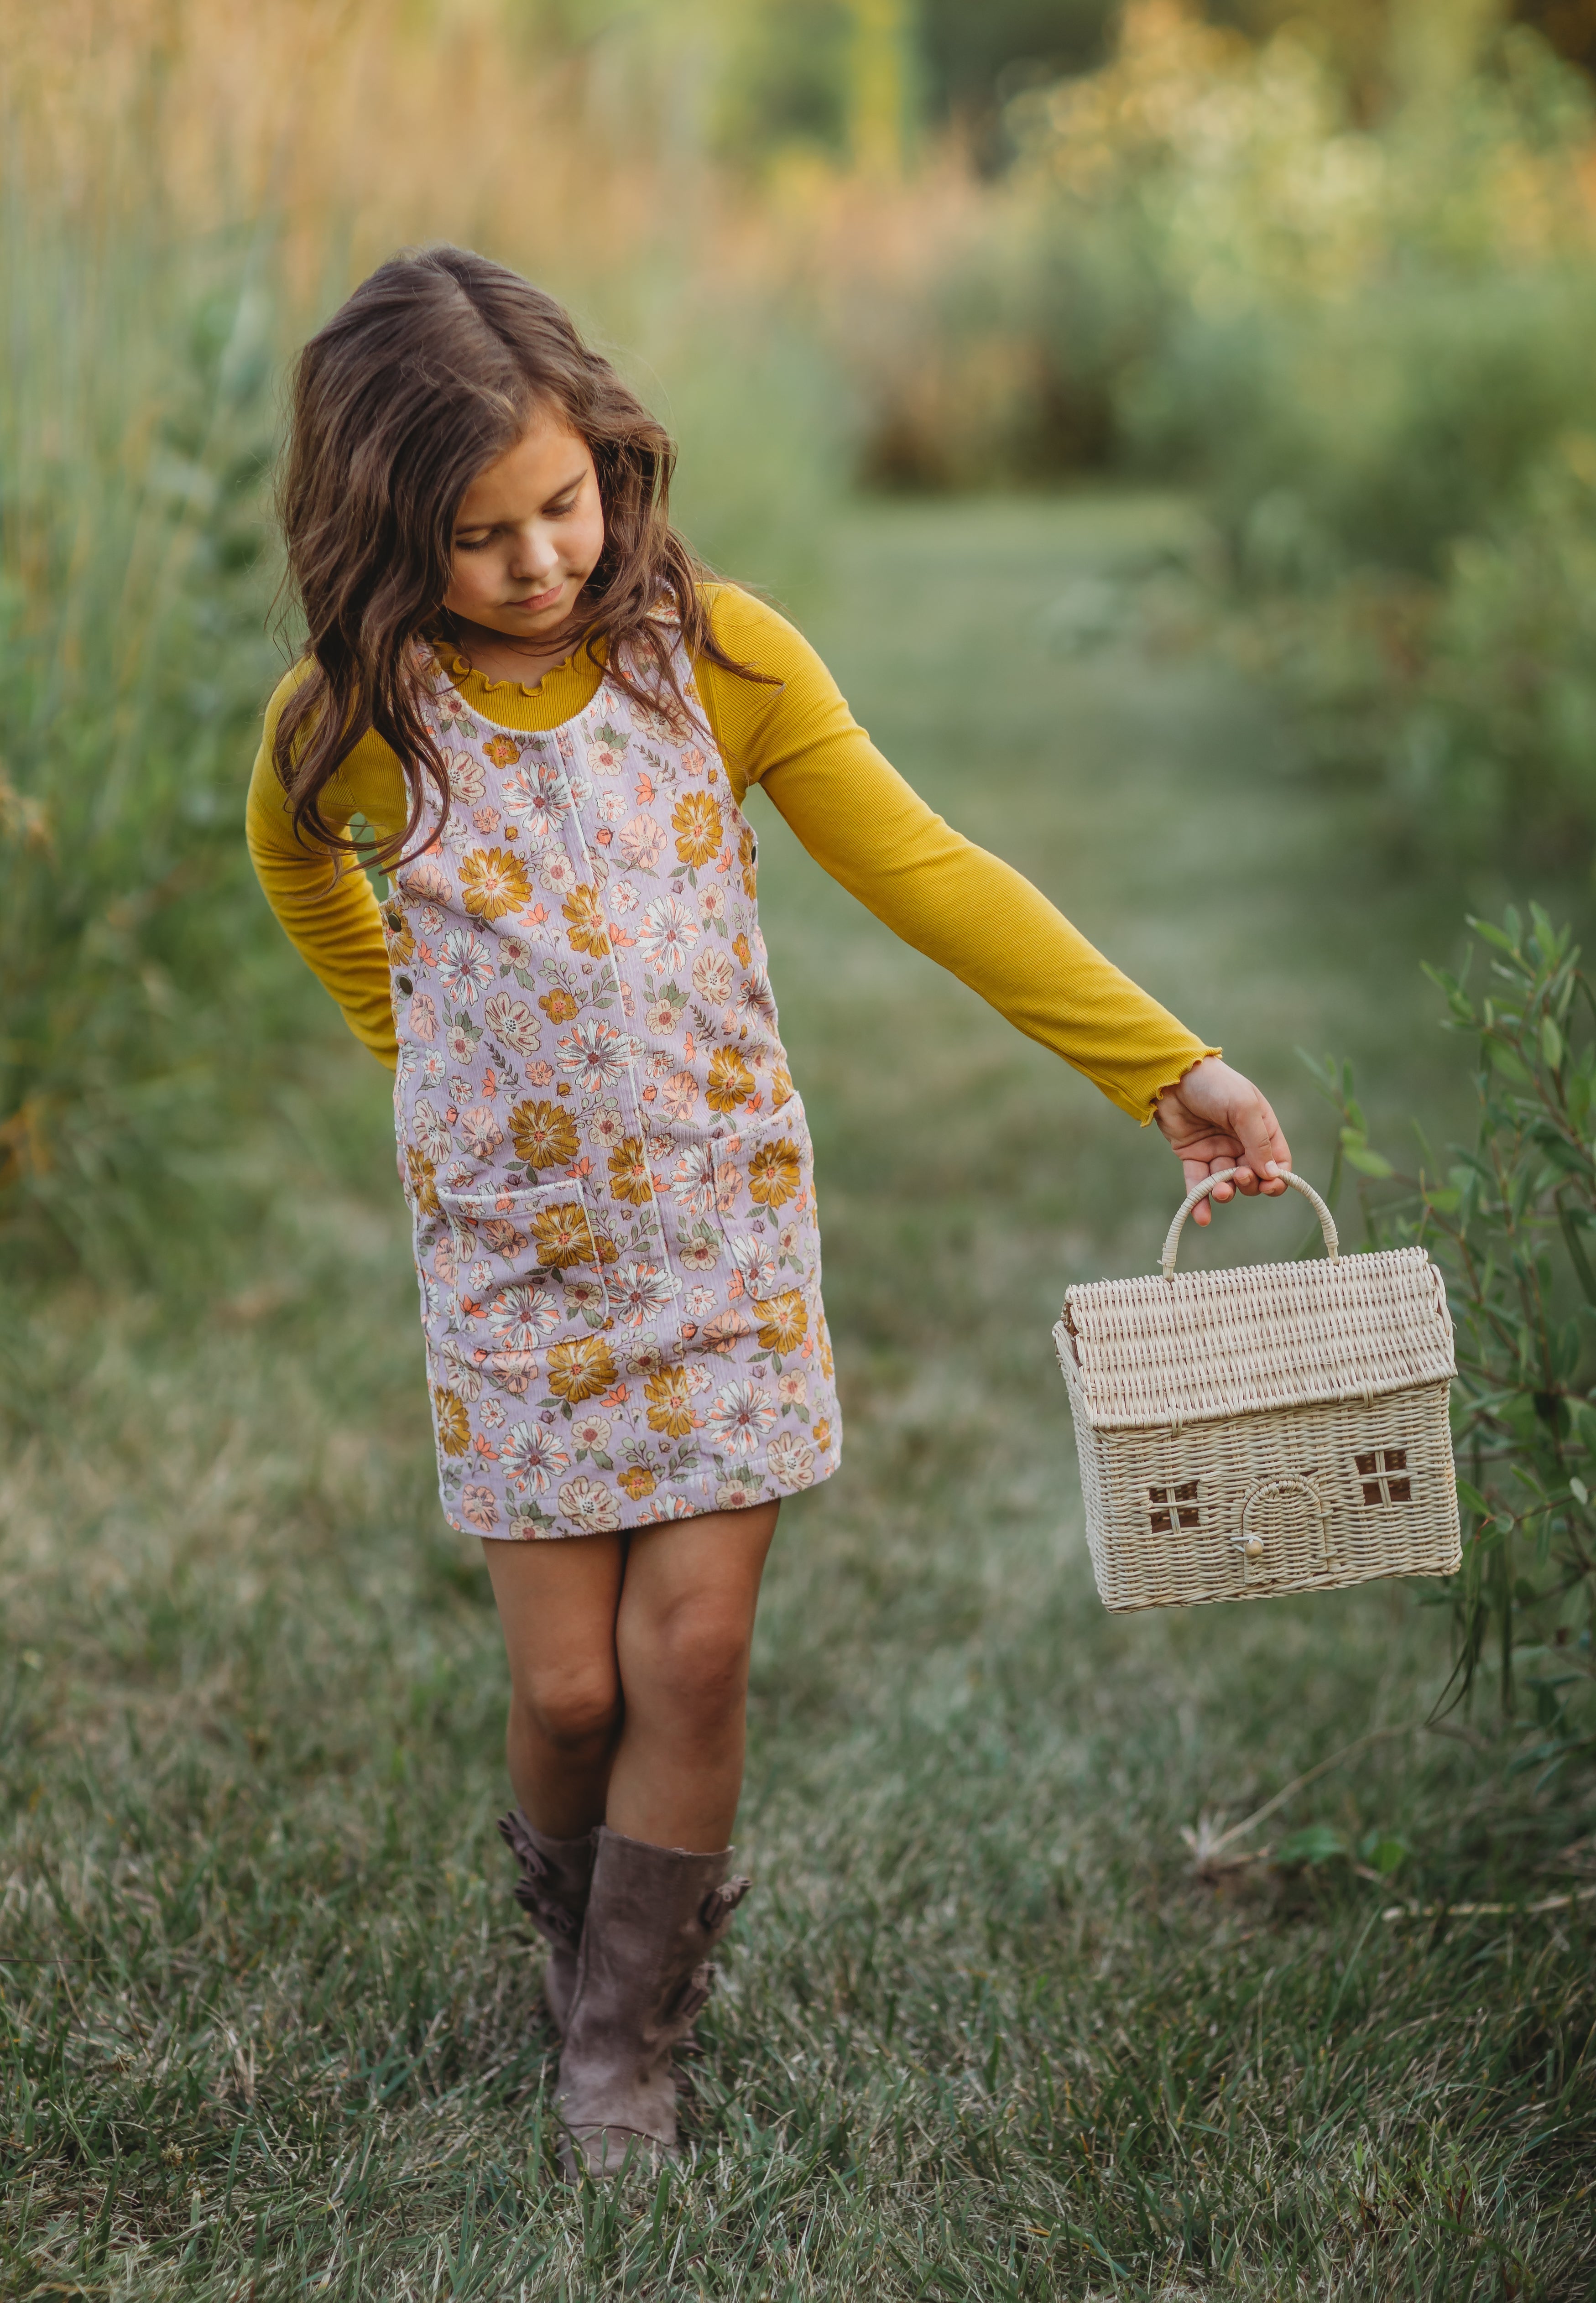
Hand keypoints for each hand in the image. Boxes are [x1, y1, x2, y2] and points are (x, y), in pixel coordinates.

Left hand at [1154, 1056, 1290, 1227]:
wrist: (1171, 1076)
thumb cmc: (1215, 1085)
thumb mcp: (1244, 1108)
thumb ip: (1258, 1142)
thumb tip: (1273, 1175)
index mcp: (1261, 1127)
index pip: (1277, 1161)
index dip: (1276, 1178)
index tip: (1270, 1187)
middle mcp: (1240, 1142)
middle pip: (1252, 1176)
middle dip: (1247, 1183)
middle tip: (1237, 1176)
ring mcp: (1216, 1150)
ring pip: (1225, 1183)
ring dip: (1224, 1193)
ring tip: (1218, 1192)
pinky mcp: (1192, 1156)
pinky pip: (1198, 1184)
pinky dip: (1199, 1201)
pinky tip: (1201, 1217)